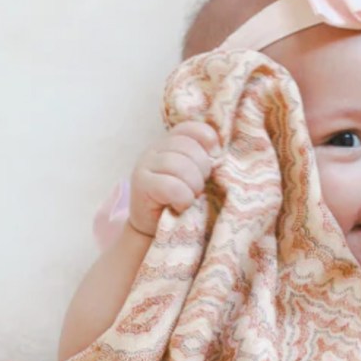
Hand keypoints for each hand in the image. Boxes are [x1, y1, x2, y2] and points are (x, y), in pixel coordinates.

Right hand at [129, 121, 219, 235]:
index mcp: (169, 143)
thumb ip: (202, 161)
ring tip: (190, 198)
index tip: (214, 159)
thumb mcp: (193, 178)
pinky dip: (182, 198)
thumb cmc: (180, 203)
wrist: (155, 230)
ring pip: (180, 166)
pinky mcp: (141, 184)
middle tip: (198, 189)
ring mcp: (145, 165)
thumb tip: (219, 151)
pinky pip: (171, 186)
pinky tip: (180, 206)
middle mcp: (154, 149)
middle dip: (202, 171)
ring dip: (193, 187)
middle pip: (188, 148)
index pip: (190, 129)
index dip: (207, 140)